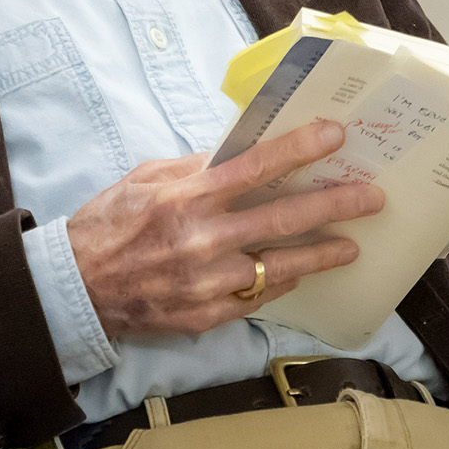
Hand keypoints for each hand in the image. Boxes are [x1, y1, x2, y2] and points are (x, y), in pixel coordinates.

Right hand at [65, 120, 383, 340]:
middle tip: (371, 197)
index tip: (335, 134)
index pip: (256, 166)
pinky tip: (301, 271)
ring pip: (281, 264)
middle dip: (334, 204)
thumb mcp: (144, 179)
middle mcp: (202, 238)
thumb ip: (192, 167)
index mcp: (185, 196)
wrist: (77, 286)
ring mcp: (208, 281)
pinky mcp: (208, 314)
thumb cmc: (108, 224)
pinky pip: (259, 295)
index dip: (299, 148)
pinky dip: (282, 281)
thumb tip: (237, 153)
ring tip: (351, 245)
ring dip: (322, 253)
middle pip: (283, 217)